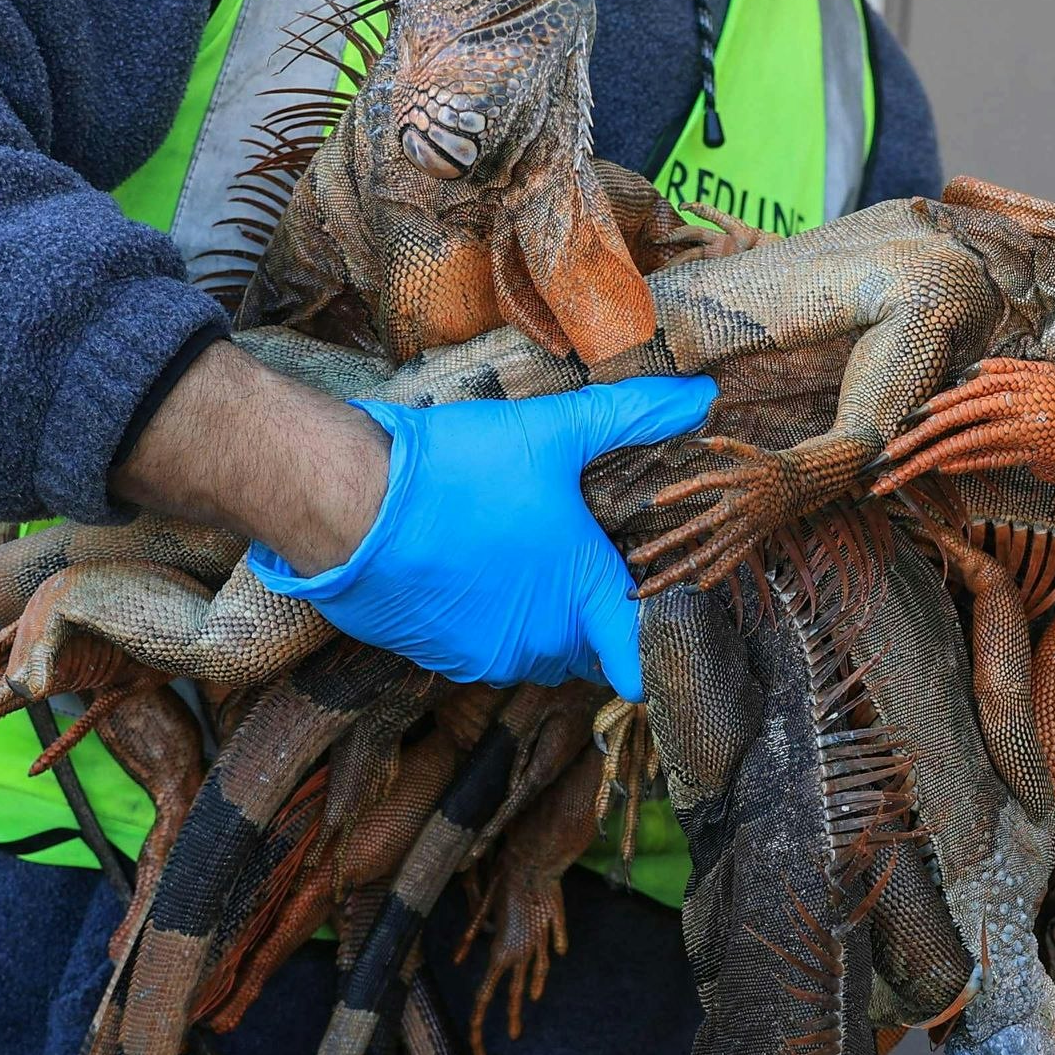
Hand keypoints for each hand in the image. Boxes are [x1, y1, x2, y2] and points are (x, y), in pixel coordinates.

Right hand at [241, 377, 716, 698]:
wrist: (351, 502)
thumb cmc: (460, 470)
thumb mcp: (556, 431)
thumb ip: (634, 416)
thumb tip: (702, 395)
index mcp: (582, 597)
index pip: (640, 660)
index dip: (655, 644)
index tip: (654, 617)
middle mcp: (541, 641)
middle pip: (588, 651)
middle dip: (592, 618)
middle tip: (584, 562)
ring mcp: (487, 656)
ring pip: (536, 652)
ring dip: (539, 621)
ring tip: (528, 561)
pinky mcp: (440, 657)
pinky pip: (485, 652)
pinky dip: (490, 622)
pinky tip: (477, 572)